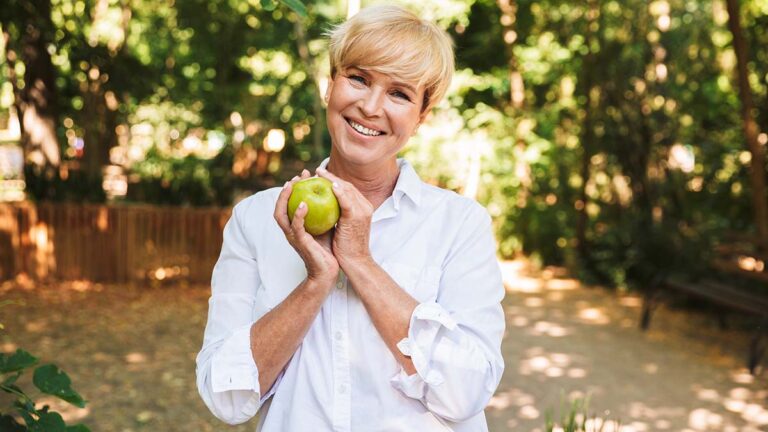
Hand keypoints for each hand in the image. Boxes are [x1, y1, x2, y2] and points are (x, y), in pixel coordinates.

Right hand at [274, 169, 338, 285]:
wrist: (328, 272)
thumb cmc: (327, 249)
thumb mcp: (325, 226)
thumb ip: (324, 212)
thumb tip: (333, 192)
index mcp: (294, 226)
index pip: (288, 204)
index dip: (293, 188)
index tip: (304, 174)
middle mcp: (290, 230)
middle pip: (280, 207)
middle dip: (285, 190)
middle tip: (297, 176)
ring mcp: (293, 237)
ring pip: (281, 215)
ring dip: (285, 199)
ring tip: (292, 185)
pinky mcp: (301, 243)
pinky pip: (296, 227)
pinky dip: (298, 215)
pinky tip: (304, 203)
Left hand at [316, 167, 373, 268]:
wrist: (355, 261)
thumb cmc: (346, 246)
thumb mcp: (343, 226)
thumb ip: (338, 214)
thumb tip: (324, 206)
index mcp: (363, 207)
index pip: (348, 189)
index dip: (334, 180)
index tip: (321, 175)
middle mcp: (365, 206)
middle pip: (347, 186)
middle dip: (331, 177)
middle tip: (317, 171)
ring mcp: (362, 211)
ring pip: (347, 189)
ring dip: (332, 179)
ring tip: (319, 174)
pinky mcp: (356, 217)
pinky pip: (346, 201)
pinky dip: (339, 192)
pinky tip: (329, 186)